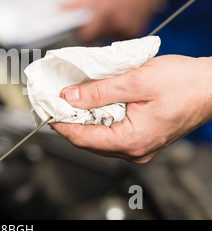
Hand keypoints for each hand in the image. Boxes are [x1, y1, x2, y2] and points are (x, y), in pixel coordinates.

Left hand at [50, 55, 211, 163]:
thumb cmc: (185, 84)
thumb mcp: (135, 81)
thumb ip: (99, 91)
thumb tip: (70, 97)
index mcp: (133, 140)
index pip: (82, 138)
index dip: (60, 124)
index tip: (45, 110)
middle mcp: (135, 148)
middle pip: (88, 140)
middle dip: (68, 121)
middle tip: (53, 102)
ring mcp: (139, 144)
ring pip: (98, 136)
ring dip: (82, 119)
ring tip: (68, 100)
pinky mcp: (142, 136)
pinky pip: (111, 131)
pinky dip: (97, 118)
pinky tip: (90, 103)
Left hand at [63, 0, 160, 42]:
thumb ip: (78, 0)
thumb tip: (60, 8)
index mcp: (105, 10)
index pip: (85, 35)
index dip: (79, 32)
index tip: (77, 27)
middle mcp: (116, 21)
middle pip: (94, 38)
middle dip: (89, 31)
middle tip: (90, 21)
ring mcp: (127, 28)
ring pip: (105, 38)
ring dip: (102, 31)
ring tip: (107, 16)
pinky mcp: (134, 32)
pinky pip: (118, 37)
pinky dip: (114, 30)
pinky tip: (118, 18)